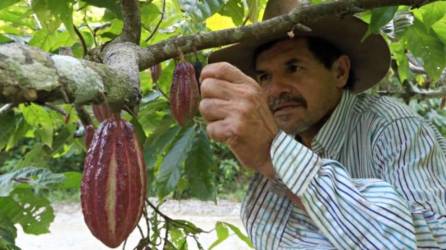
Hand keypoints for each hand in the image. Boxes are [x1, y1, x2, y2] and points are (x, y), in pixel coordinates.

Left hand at [199, 62, 277, 177]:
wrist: (273, 151)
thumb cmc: (257, 125)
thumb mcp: (251, 99)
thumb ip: (232, 88)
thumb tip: (203, 79)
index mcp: (249, 85)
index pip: (221, 68)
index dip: (206, 74)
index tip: (205, 83)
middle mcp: (246, 95)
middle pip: (207, 86)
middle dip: (207, 100)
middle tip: (219, 112)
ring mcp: (241, 111)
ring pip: (204, 106)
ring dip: (210, 119)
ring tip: (225, 124)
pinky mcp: (235, 129)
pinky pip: (210, 128)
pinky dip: (215, 135)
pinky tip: (228, 136)